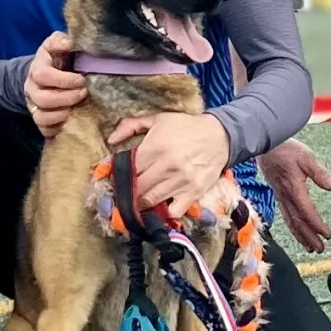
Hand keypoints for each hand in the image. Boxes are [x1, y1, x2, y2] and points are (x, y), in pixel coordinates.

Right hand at [24, 31, 87, 136]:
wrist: (44, 75)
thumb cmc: (55, 59)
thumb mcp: (56, 45)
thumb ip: (61, 40)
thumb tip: (69, 42)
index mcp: (37, 68)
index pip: (43, 75)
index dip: (63, 80)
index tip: (81, 79)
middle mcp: (31, 89)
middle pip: (41, 99)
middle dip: (66, 98)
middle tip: (83, 93)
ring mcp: (34, 106)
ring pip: (41, 117)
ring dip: (62, 114)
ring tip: (78, 108)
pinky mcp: (39, 120)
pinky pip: (44, 130)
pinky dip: (58, 128)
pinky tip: (72, 120)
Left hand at [106, 112, 230, 219]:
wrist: (219, 136)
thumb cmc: (185, 127)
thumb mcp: (157, 119)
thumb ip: (130, 125)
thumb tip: (111, 140)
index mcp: (155, 147)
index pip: (128, 170)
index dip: (119, 175)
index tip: (117, 178)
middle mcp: (167, 166)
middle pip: (137, 188)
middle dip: (128, 191)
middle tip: (125, 191)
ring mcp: (181, 182)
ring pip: (151, 201)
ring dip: (141, 202)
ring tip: (138, 199)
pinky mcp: (193, 193)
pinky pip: (173, 212)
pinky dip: (164, 212)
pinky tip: (160, 206)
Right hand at [256, 138, 330, 252]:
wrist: (264, 146)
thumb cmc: (286, 150)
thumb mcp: (306, 157)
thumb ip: (320, 173)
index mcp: (294, 188)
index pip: (306, 211)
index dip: (317, 225)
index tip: (327, 234)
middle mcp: (286, 197)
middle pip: (298, 222)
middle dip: (309, 237)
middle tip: (321, 249)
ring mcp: (280, 197)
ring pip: (291, 222)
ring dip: (301, 236)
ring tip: (311, 248)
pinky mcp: (279, 195)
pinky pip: (286, 216)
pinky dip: (293, 228)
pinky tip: (298, 233)